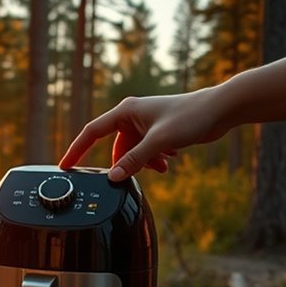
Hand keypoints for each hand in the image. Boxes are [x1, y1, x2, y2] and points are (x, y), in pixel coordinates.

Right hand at [58, 87, 231, 180]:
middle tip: (134, 175)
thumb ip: (134, 161)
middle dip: (126, 163)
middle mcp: (132, 115)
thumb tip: (114, 177)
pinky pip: (145, 150)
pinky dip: (154, 158)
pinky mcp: (158, 130)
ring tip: (162, 165)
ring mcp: (145, 123)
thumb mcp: (159, 142)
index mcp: (125, 112)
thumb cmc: (190, 117)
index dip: (77, 150)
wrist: (220, 109)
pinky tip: (169, 159)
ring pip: (132, 151)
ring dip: (143, 163)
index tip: (65, 167)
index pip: (92, 132)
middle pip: (115, 147)